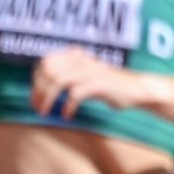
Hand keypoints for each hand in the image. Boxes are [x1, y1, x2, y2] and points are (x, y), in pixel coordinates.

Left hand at [29, 48, 146, 120]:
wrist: (138, 89)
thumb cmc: (110, 86)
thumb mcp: (87, 76)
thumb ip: (69, 75)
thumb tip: (43, 86)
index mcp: (77, 57)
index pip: (46, 62)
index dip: (36, 79)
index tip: (36, 96)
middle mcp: (82, 61)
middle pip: (48, 70)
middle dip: (39, 90)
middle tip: (38, 107)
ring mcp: (91, 71)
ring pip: (58, 80)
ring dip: (48, 99)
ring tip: (46, 112)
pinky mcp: (100, 84)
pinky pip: (75, 94)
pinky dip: (68, 107)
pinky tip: (67, 116)